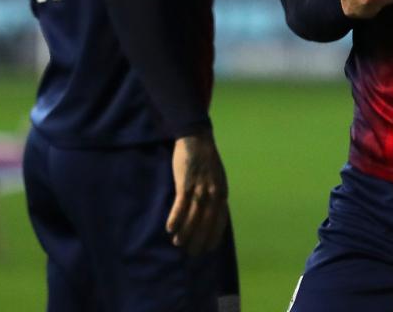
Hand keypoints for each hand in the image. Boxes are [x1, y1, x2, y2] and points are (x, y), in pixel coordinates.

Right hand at [166, 132, 228, 254]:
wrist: (197, 138)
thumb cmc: (206, 160)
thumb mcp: (217, 178)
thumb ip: (215, 194)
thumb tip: (212, 212)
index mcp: (222, 191)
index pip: (221, 218)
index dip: (214, 234)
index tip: (209, 248)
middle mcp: (214, 191)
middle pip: (207, 220)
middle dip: (200, 238)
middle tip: (192, 252)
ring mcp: (200, 187)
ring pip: (194, 215)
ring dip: (186, 231)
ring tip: (178, 244)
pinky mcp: (186, 182)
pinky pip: (181, 204)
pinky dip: (176, 217)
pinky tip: (170, 229)